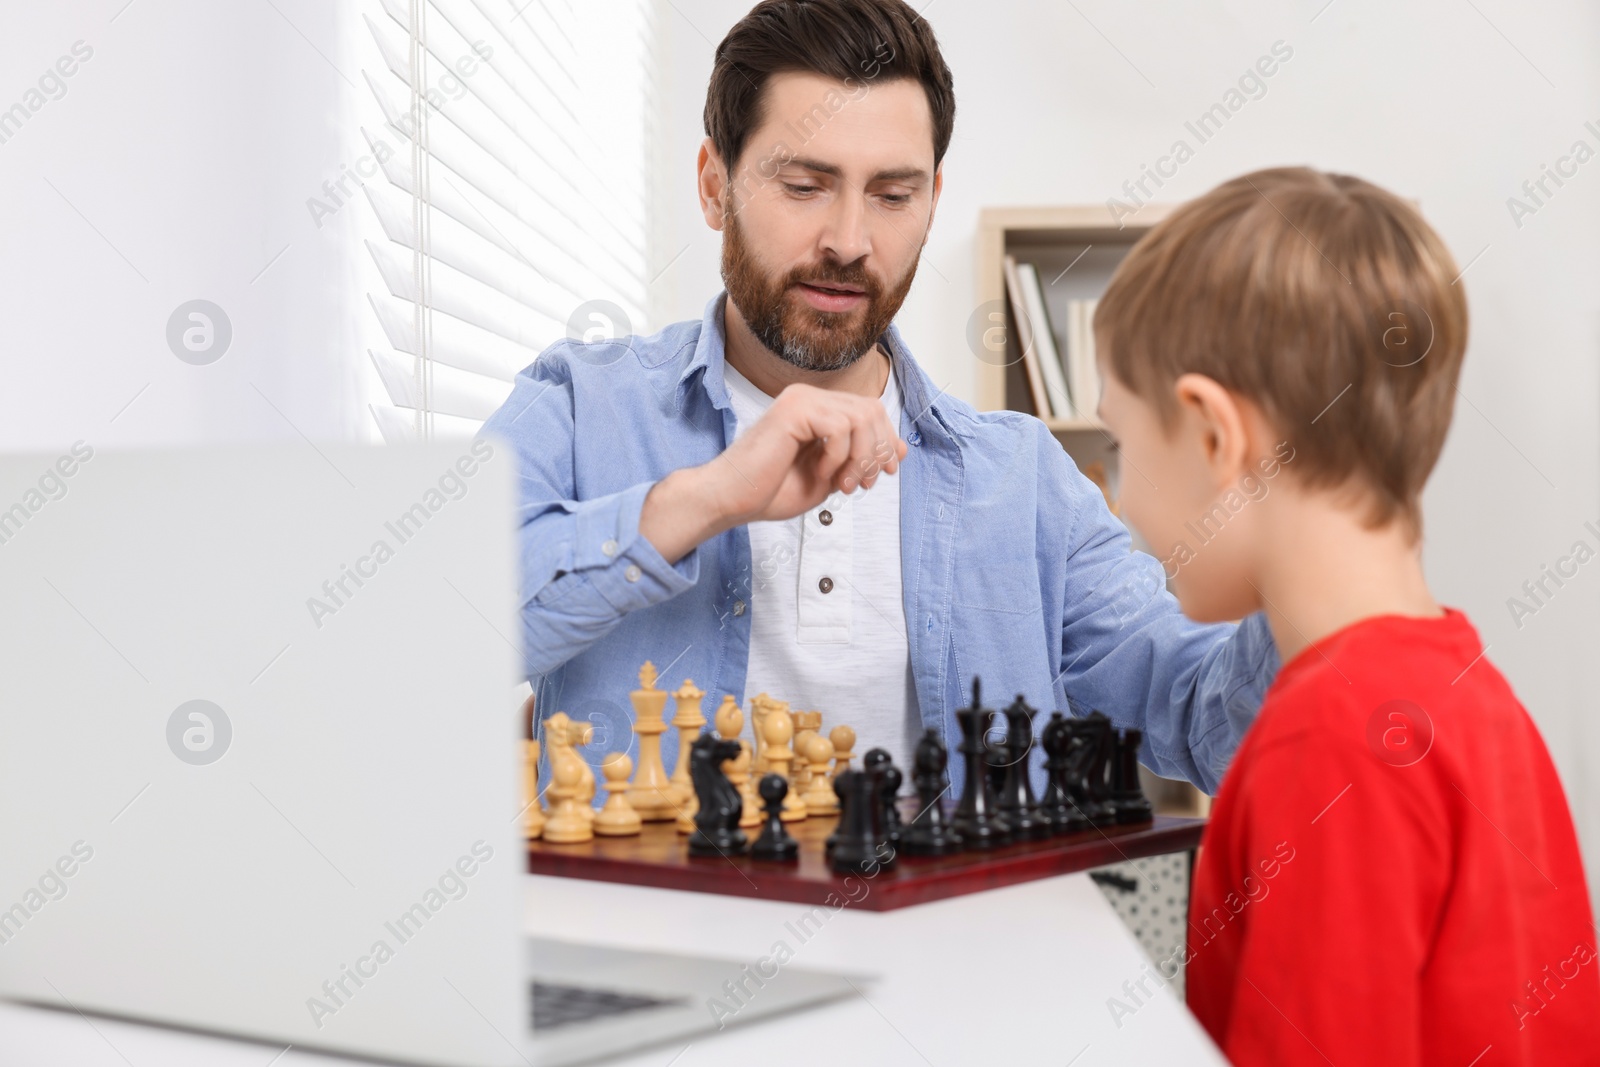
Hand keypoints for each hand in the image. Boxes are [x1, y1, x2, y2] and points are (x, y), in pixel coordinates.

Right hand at [712, 382, 906, 523]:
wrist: (733, 500)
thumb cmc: (772, 490)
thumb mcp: (831, 476)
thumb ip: (861, 459)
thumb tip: (901, 449)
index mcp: (817, 409)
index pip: (870, 410)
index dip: (886, 441)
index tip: (882, 473)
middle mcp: (810, 397)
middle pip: (872, 409)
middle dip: (877, 450)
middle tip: (862, 483)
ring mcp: (801, 399)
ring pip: (861, 418)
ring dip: (859, 458)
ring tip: (842, 484)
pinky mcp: (794, 409)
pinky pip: (839, 427)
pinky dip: (838, 457)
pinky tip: (821, 473)